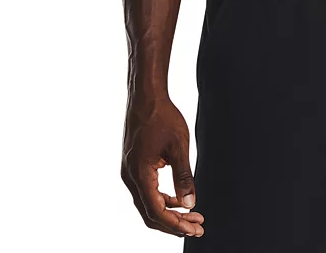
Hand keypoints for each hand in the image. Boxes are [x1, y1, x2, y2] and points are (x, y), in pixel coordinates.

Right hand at [121, 95, 204, 238]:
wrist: (146, 96)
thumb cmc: (162, 116)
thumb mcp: (179, 146)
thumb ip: (184, 176)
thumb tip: (190, 203)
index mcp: (139, 174)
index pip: (156, 210)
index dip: (175, 224)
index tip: (193, 228)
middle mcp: (130, 177)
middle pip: (149, 212)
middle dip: (173, 223)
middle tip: (196, 227)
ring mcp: (130, 172)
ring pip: (147, 203)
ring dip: (169, 212)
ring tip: (192, 216)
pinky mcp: (133, 166)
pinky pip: (146, 190)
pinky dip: (162, 198)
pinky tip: (178, 199)